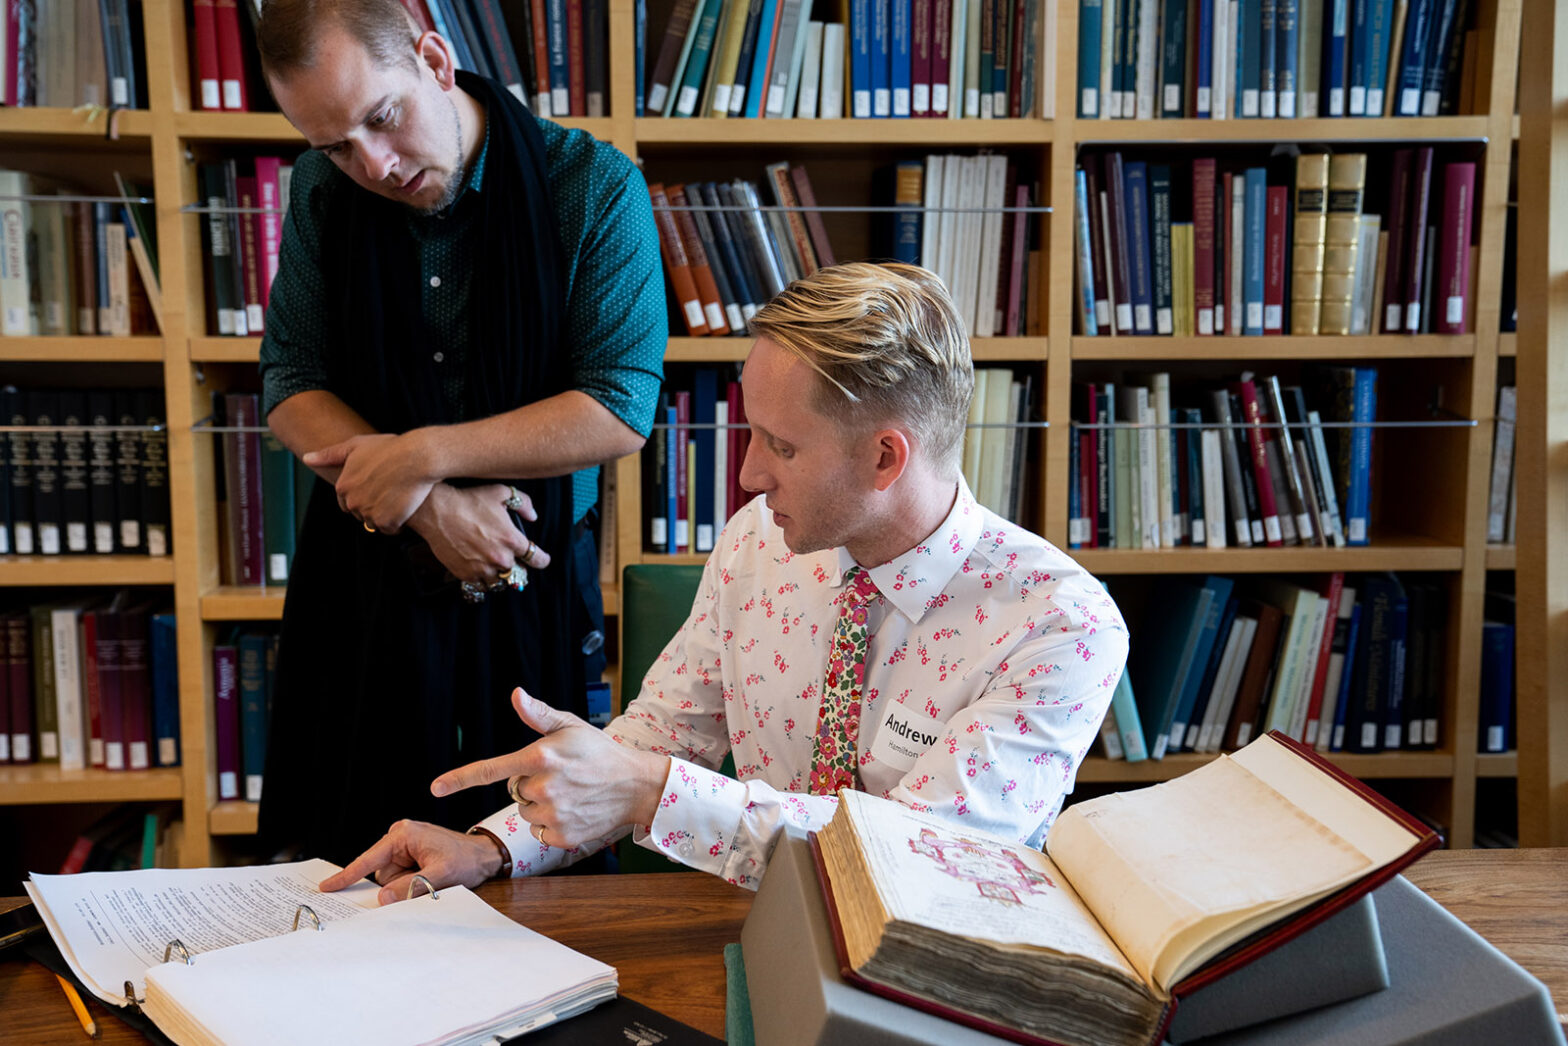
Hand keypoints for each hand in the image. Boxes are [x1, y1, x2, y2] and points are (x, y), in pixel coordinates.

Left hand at [305, 432, 436, 533]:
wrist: (417, 457)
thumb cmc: (390, 448)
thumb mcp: (357, 445)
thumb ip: (330, 455)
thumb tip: (307, 459)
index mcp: (343, 486)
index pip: (346, 502)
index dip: (363, 494)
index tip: (377, 486)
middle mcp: (353, 502)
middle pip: (361, 513)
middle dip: (373, 506)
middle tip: (390, 491)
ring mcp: (370, 513)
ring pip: (375, 523)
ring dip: (385, 515)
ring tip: (398, 498)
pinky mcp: (387, 522)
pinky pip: (391, 529)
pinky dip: (398, 523)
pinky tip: (405, 507)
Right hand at [318, 820, 503, 905]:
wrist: (483, 856)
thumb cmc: (465, 860)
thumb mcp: (440, 877)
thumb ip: (411, 888)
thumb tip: (382, 898)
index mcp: (404, 835)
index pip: (369, 859)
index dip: (348, 875)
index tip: (327, 886)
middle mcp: (400, 837)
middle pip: (381, 874)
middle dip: (396, 886)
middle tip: (423, 883)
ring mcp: (403, 846)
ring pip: (389, 879)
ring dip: (406, 886)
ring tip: (431, 878)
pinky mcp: (408, 856)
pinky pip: (398, 878)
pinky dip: (409, 884)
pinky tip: (427, 878)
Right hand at [404, 484, 550, 584]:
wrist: (437, 511)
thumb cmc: (469, 500)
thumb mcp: (501, 493)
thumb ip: (523, 504)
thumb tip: (533, 516)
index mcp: (512, 540)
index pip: (537, 560)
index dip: (542, 560)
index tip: (541, 559)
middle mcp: (499, 558)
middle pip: (518, 572)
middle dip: (516, 565)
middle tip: (509, 557)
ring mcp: (482, 568)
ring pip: (499, 582)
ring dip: (499, 575)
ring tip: (494, 565)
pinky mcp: (465, 574)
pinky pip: (480, 585)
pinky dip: (481, 579)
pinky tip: (479, 569)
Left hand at [431, 688, 668, 847]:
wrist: (635, 785)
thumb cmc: (600, 751)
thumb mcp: (571, 726)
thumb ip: (538, 714)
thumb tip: (515, 694)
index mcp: (539, 756)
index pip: (491, 769)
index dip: (460, 779)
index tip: (435, 788)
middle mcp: (542, 787)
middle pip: (515, 790)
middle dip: (531, 783)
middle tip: (562, 776)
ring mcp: (552, 814)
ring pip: (526, 811)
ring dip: (541, 804)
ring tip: (571, 793)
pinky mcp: (561, 836)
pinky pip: (539, 831)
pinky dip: (552, 824)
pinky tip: (575, 810)